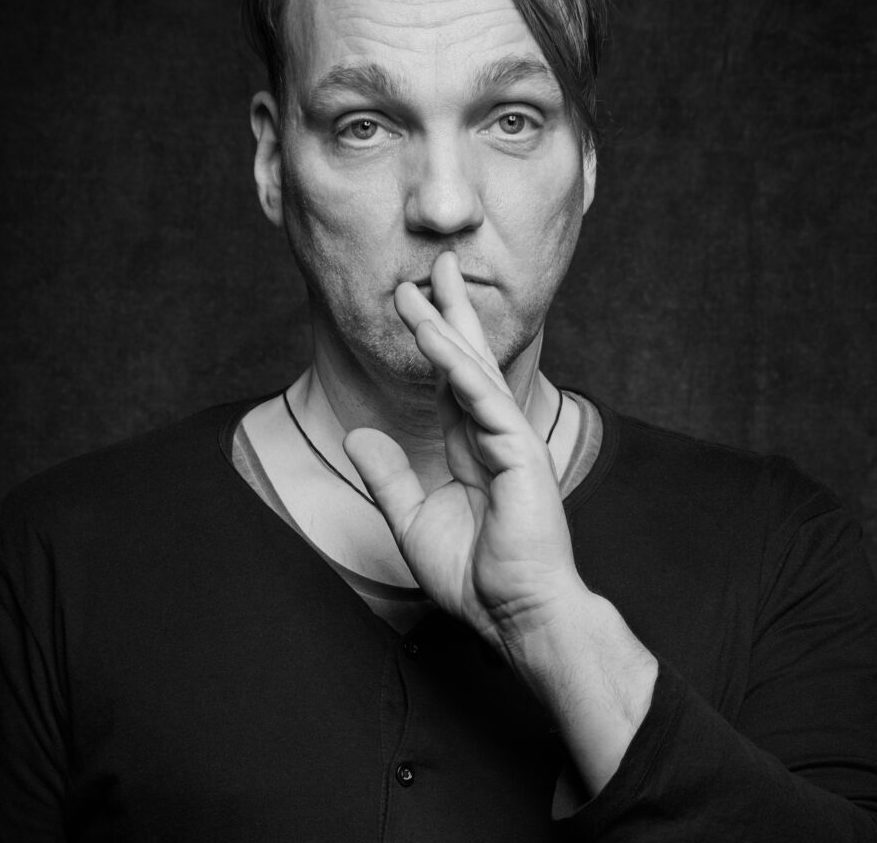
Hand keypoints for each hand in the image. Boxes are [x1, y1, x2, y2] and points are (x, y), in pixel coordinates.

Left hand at [344, 251, 656, 793]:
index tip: (416, 300)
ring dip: (448, 323)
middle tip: (437, 264)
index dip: (434, 339)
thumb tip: (358, 436)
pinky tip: (436, 336)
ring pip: (474, 368)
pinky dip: (458, 365)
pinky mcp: (518, 451)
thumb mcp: (412, 521)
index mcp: (470, 446)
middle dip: (451, 310)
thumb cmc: (475, 574)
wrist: (514, 613)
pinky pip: (483, 398)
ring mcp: (507, 438)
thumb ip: (388, 477)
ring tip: (426, 282)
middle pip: (467, 358)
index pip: (450, 380)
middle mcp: (490, 433)